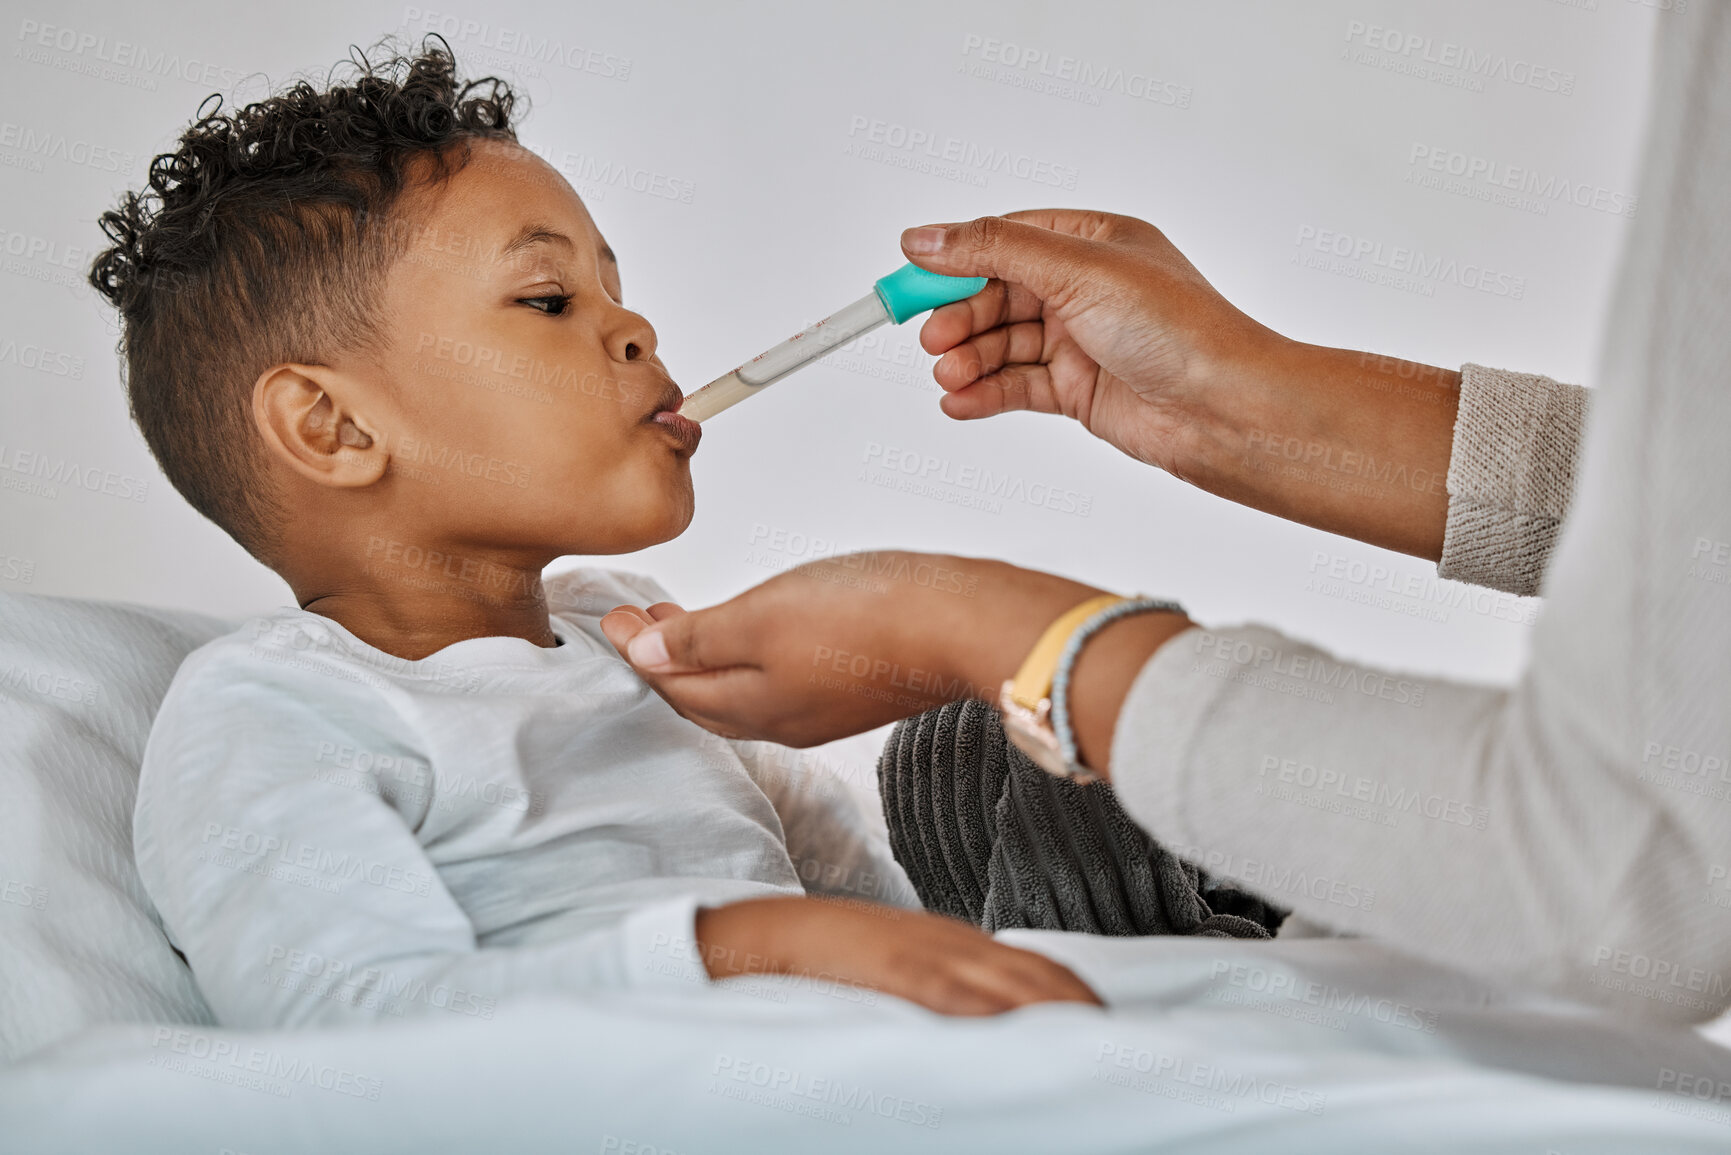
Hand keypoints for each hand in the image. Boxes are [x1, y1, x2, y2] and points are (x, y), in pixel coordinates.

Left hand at [598, 550, 1190, 773]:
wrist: (965, 622)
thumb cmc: (870, 615)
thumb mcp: (762, 618)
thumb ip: (699, 641)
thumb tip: (645, 658)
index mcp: (750, 707)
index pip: (672, 686)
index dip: (638, 652)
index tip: (616, 617)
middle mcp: (784, 719)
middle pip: (704, 697)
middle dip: (667, 661)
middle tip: (642, 623)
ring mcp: (824, 707)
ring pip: (745, 691)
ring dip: (709, 659)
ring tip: (690, 622)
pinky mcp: (859, 688)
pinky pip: (786, 681)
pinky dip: (755, 659)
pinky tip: (763, 633)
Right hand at [696, 895, 1101, 1015]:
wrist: (774, 933)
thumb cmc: (837, 957)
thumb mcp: (904, 965)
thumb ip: (948, 983)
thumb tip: (994, 1020)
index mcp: (958, 941)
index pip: (1039, 966)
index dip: (1079, 994)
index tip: (1109, 1026)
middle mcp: (954, 942)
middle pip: (1039, 973)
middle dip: (1082, 1007)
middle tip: (1119, 1046)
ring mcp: (926, 952)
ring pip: (1009, 981)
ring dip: (1054, 1012)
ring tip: (1090, 1045)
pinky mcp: (895, 968)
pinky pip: (953, 990)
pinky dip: (991, 1010)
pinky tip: (1017, 1030)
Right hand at [901, 209, 1278, 471]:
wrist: (1225, 412)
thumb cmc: (1180, 331)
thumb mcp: (1079, 270)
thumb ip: (996, 250)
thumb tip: (927, 237)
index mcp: (1092, 241)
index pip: (1004, 240)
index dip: (953, 260)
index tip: (908, 281)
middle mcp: (1085, 288)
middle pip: (995, 295)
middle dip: (960, 317)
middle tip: (934, 339)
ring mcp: (1080, 341)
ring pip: (1001, 344)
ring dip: (969, 359)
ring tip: (950, 376)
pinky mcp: (1077, 391)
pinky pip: (1015, 386)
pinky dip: (984, 393)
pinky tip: (960, 401)